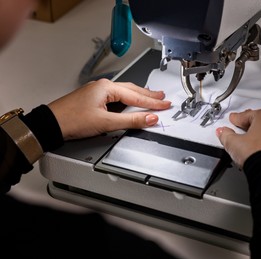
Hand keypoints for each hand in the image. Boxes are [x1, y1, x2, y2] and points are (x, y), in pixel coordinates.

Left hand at [48, 79, 170, 139]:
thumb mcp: (106, 122)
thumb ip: (131, 121)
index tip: (165, 105)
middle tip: (162, 98)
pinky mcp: (93, 99)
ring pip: (124, 93)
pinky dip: (127, 100)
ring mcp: (97, 92)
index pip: (136, 96)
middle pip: (132, 90)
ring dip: (138, 96)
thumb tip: (149, 118)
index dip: (153, 103)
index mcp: (106, 88)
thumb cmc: (72, 120)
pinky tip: (131, 103)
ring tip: (151, 98)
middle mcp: (102, 86)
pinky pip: (116, 97)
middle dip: (148, 95)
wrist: (50, 124)